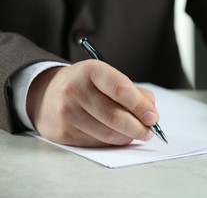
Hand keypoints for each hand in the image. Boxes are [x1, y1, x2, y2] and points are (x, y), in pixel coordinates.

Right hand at [26, 60, 158, 146]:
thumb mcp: (107, 77)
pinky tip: (116, 135)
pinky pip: (96, 143)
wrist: (46, 94)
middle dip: (138, 128)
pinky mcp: (63, 132)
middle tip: (149, 131)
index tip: (153, 117)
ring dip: (127, 137)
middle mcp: (76, 90)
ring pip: (108, 134)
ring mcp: (67, 112)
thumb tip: (151, 114)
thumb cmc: (86, 85)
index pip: (120, 89)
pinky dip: (112, 142)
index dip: (140, 106)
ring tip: (135, 133)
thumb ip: (134, 92)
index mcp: (91, 71)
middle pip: (115, 116)